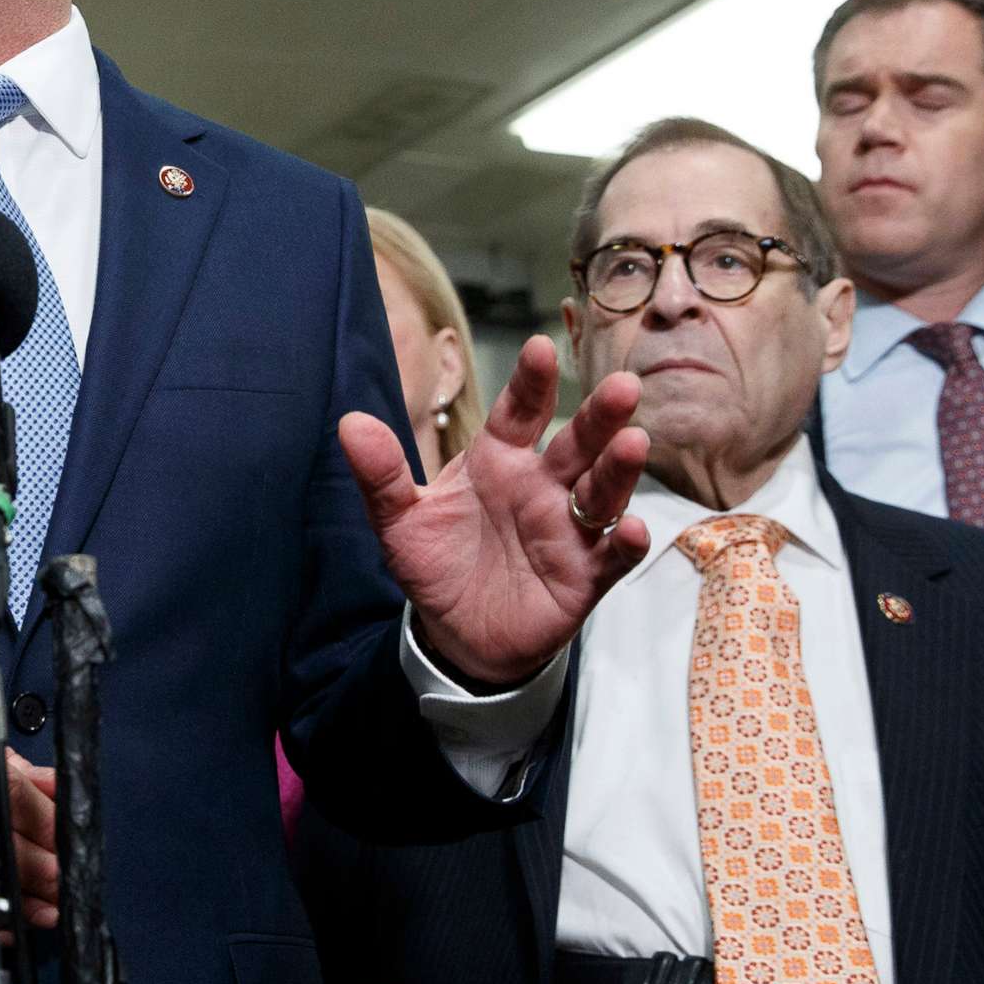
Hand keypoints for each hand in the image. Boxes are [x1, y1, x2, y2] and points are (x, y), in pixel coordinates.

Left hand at [340, 335, 650, 685]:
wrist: (455, 634)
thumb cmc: (435, 564)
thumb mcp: (398, 521)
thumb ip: (381, 475)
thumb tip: (350, 423)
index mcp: (499, 460)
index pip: (519, 411)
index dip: (531, 382)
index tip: (539, 348)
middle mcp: (542, 486)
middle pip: (576, 443)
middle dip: (599, 416)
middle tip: (621, 386)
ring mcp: (568, 529)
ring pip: (602, 492)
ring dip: (619, 469)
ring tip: (633, 442)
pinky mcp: (584, 576)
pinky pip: (612, 556)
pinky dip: (626, 542)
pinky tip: (632, 528)